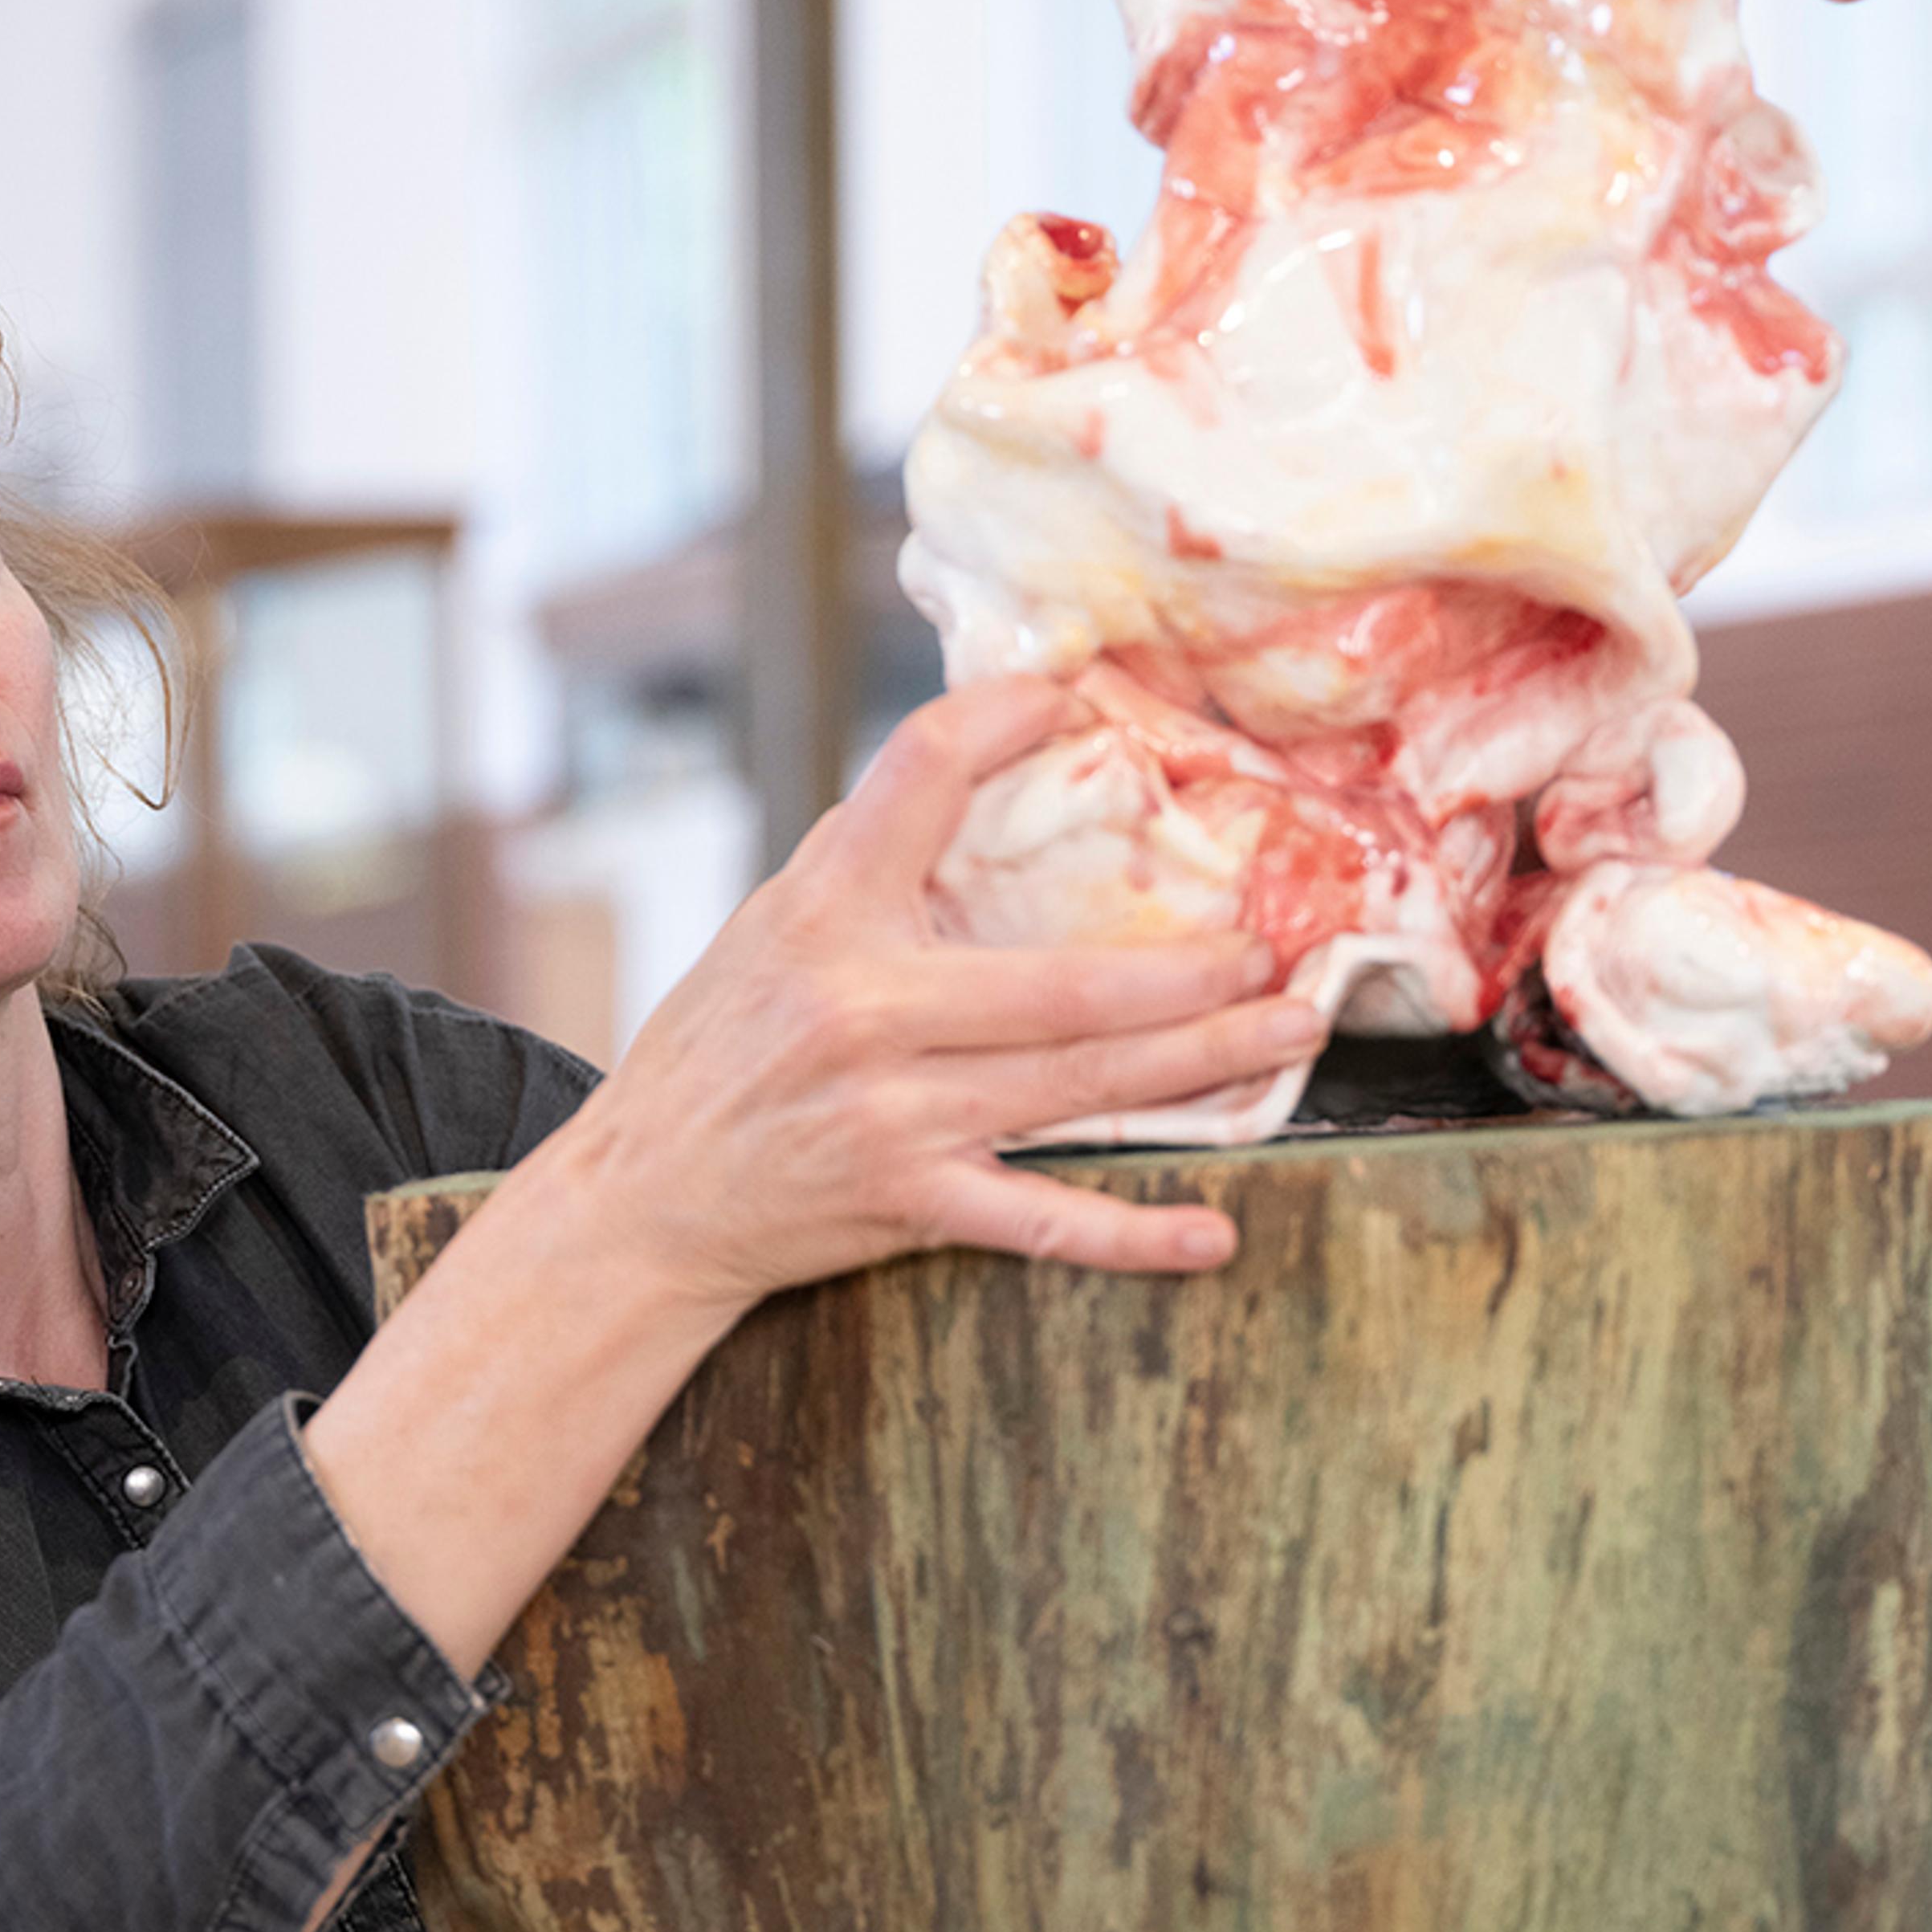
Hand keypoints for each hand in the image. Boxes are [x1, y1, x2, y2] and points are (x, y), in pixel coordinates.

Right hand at [556, 674, 1324, 1308]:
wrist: (642, 1197)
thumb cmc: (714, 1050)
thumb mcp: (766, 929)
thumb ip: (862, 863)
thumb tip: (969, 779)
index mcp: (824, 911)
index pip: (923, 772)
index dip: (1005, 718)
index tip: (1076, 695)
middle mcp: (864, 1006)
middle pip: (1065, 981)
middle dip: (1192, 971)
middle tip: (1276, 950)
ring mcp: (892, 1113)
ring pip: (1080, 1083)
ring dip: (1204, 1062)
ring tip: (1289, 1033)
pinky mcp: (906, 1200)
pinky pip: (1042, 1221)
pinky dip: (1133, 1236)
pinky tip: (1212, 1232)